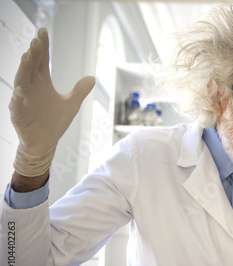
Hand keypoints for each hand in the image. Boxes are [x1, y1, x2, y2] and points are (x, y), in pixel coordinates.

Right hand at [9, 27, 94, 176]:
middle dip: (33, 53)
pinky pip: (17, 105)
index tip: (43, 32)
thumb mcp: (71, 104)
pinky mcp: (19, 114)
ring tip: (27, 56)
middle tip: (36, 40)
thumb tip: (92, 77)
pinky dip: (18, 97)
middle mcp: (31, 88)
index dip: (43, 47)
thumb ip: (80, 91)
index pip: (41, 61)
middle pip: (31, 67)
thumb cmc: (55, 122)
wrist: (46, 143)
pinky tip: (20, 90)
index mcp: (42, 83)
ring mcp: (23, 100)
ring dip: (23, 69)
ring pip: (21, 81)